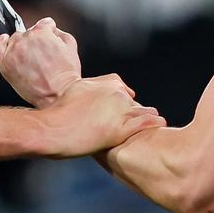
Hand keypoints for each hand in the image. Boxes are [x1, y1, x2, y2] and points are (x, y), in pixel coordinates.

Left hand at [0, 18, 82, 107]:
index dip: (48, 31)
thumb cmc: (65, 75)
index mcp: (42, 33)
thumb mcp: (71, 47)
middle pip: (28, 33)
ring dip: (22, 45)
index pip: (43, 24)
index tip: (48, 37)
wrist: (58, 94)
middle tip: (41, 55)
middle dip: (36, 41)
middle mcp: (26, 39)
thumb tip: (53, 31)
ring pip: (15, 39)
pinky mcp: (6, 64)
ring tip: (30, 59)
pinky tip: (6, 44)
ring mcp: (14, 51)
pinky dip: (1, 42)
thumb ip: (60, 33)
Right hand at [39, 74, 164, 157]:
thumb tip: (93, 91)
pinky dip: (154, 123)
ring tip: (155, 122)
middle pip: (132, 102)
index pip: (121, 88)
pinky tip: (161, 124)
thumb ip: (90, 88)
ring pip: (142, 111)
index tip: (125, 106)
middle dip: (133, 111)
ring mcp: (120, 111)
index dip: (124, 99)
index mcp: (104, 83)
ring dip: (148, 116)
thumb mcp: (75, 90)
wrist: (52, 129)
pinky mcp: (121, 129)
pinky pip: (145, 123)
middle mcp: (115, 94)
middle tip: (132, 121)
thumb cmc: (59, 112)